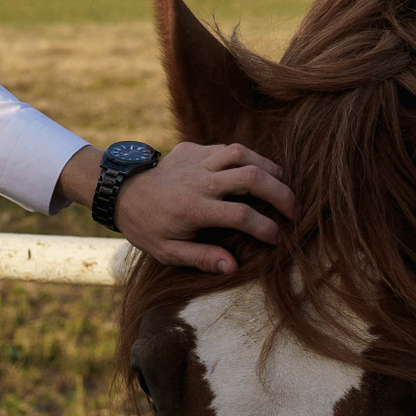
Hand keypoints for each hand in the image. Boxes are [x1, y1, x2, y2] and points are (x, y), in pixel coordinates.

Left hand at [56, 142, 297, 273]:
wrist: (121, 192)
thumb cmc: (147, 227)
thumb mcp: (168, 252)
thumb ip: (201, 258)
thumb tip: (232, 266)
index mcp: (194, 209)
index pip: (242, 215)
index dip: (266, 227)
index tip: (278, 238)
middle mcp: (198, 181)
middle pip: (250, 177)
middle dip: (280, 193)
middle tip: (295, 209)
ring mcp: (196, 161)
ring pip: (242, 153)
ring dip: (268, 167)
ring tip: (282, 184)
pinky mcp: (192, 148)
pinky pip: (227, 148)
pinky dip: (246, 158)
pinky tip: (255, 172)